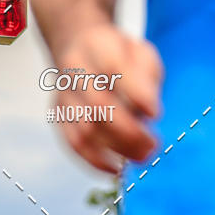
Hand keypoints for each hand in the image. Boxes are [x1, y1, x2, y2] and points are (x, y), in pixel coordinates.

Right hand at [53, 24, 162, 172]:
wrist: (77, 46)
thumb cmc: (116, 54)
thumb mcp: (140, 52)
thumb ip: (147, 79)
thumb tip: (150, 114)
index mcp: (98, 45)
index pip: (114, 69)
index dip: (136, 93)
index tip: (156, 114)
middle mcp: (74, 71)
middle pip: (99, 105)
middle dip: (129, 132)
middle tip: (152, 147)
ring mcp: (63, 96)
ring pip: (86, 129)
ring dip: (115, 149)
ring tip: (141, 158)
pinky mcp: (58, 117)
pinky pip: (73, 144)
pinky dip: (95, 161)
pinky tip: (115, 168)